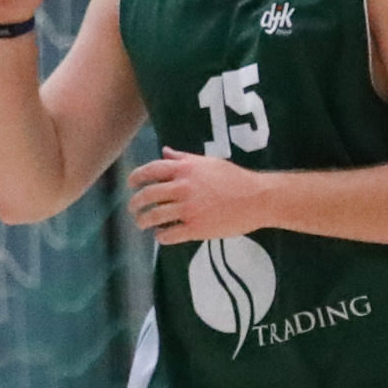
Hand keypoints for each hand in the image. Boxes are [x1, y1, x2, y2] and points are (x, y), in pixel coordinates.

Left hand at [130, 149, 267, 244]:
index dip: (136, 177)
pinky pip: (169, 234)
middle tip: (133, 208)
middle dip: (135, 203)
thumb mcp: (209, 162)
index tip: (130, 184)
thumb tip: (164, 151)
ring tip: (142, 223)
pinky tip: (161, 236)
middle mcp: (183, 187)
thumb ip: (184, 158)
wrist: (257, 199)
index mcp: (185, 169)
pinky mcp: (195, 228)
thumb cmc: (234, 178)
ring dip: (143, 221)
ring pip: (154, 216)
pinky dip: (161, 236)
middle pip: (148, 194)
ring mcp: (188, 208)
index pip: (151, 170)